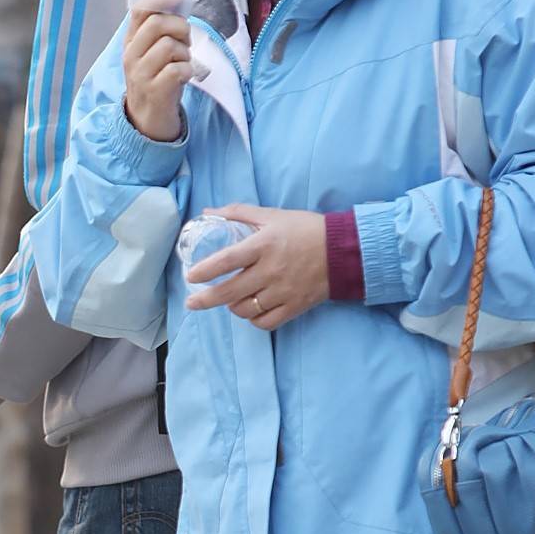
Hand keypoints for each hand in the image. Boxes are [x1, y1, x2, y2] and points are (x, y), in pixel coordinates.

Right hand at [122, 0, 192, 142]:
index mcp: (130, 42)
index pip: (140, 10)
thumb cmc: (155, 81)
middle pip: (157, 24)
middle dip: (180, 27)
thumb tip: (179, 2)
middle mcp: (131, 56)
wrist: (147, 121)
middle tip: (185, 41)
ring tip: (182, 63)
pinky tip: (184, 77)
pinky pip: (178, 69)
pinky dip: (188, 71)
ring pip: (170, 46)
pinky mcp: (155, 91)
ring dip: (185, 53)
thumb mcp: (150, 53)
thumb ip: (160, 31)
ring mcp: (141, 74)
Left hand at [185, 204, 328, 331]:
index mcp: (264, 245)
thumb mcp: (273, 215)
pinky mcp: (295, 306)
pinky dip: (254, 319)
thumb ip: (239, 213)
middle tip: (192, 303)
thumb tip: (208, 211)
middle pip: (230, 291)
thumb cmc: (306, 229)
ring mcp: (283, 291)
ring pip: (246, 309)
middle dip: (206, 300)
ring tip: (229, 300)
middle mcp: (271, 271)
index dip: (206, 270)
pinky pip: (266, 322)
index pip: (227, 260)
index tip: (190, 275)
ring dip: (232, 307)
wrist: (344, 250)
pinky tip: (251, 311)